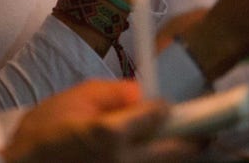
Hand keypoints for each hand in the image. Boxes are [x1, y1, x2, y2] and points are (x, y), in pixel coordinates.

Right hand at [0, 80, 200, 162]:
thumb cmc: (43, 133)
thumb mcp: (73, 99)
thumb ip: (112, 92)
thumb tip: (140, 92)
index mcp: (111, 134)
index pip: (160, 116)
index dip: (166, 108)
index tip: (166, 106)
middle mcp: (123, 162)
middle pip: (178, 151)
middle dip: (196, 138)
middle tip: (205, 131)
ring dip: (179, 156)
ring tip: (186, 145)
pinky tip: (154, 155)